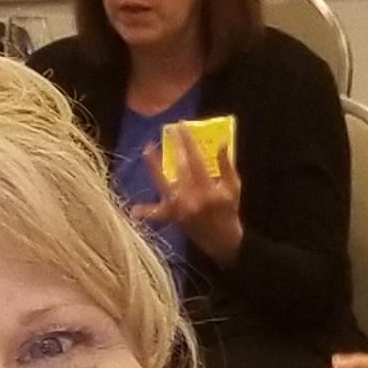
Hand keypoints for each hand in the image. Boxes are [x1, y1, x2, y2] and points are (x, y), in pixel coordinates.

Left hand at [131, 129, 245, 264]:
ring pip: (162, 183)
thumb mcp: (234, 188)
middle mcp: (191, 197)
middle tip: (170, 129)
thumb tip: (221, 142)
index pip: (196, 159)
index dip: (188, 141)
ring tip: (147, 148)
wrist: (222, 242)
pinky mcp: (172, 217)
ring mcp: (179, 208)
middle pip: (180, 167)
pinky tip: (134, 210)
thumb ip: (226, 165)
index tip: (182, 126)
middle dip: (175, 146)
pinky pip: (157, 213)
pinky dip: (146, 212)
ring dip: (153, 165)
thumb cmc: (228, 211)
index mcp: (208, 190)